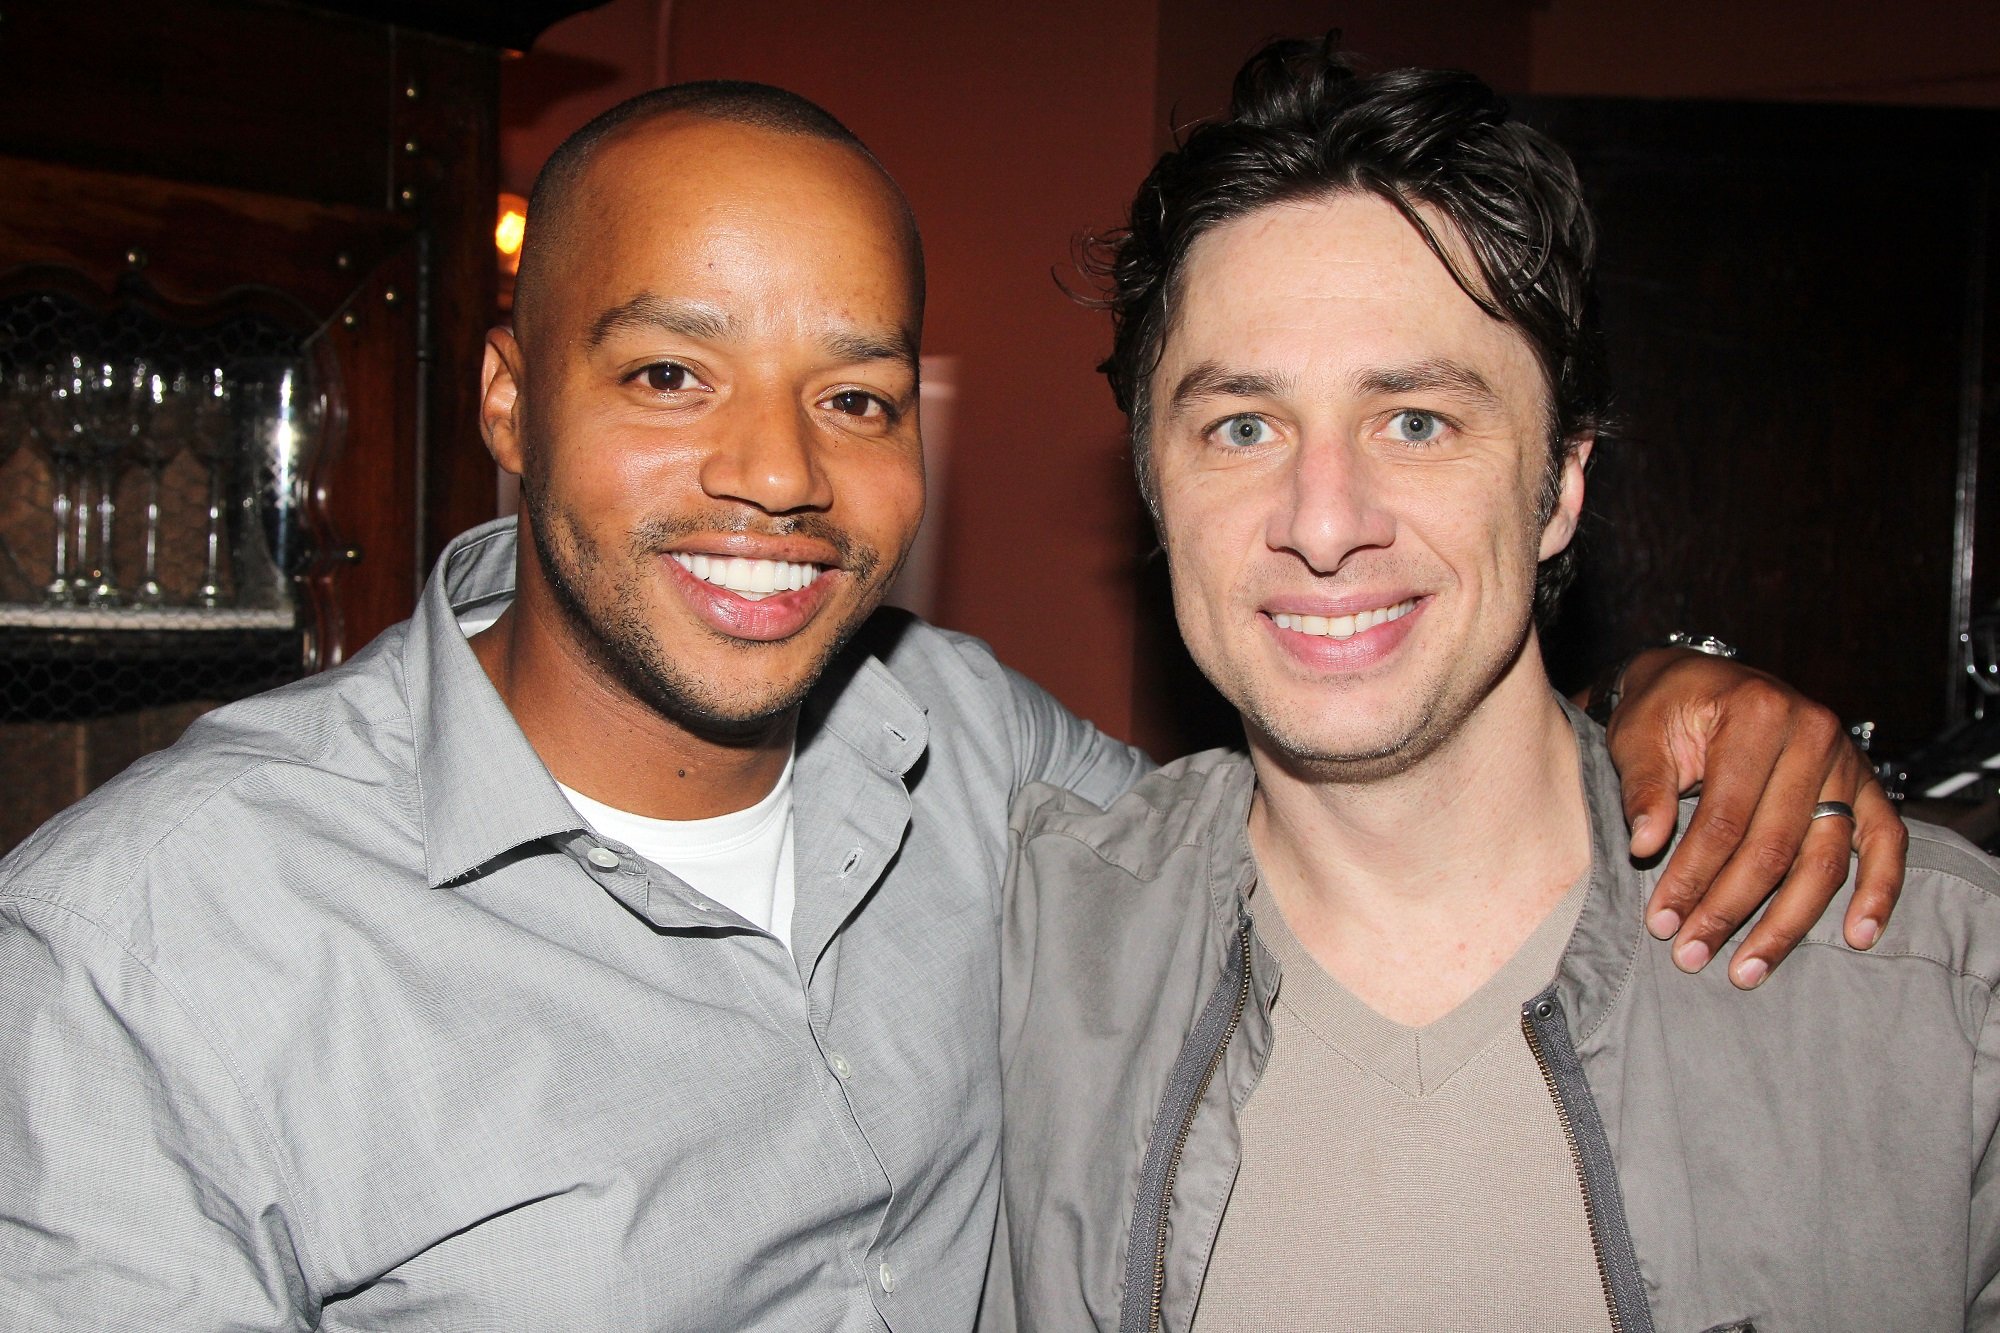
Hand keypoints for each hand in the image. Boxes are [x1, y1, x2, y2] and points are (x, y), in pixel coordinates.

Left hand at [1602, 647, 1906, 987]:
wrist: (1698, 679)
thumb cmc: (1665, 708)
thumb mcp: (1640, 734)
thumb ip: (1644, 787)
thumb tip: (1644, 845)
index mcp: (1757, 715)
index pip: (1724, 819)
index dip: (1692, 877)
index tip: (1662, 922)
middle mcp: (1813, 735)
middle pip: (1774, 847)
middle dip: (1729, 910)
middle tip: (1692, 956)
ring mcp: (1846, 762)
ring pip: (1824, 859)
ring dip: (1786, 923)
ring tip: (1748, 970)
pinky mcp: (1864, 785)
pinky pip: (1885, 842)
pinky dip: (1878, 890)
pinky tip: (1860, 935)